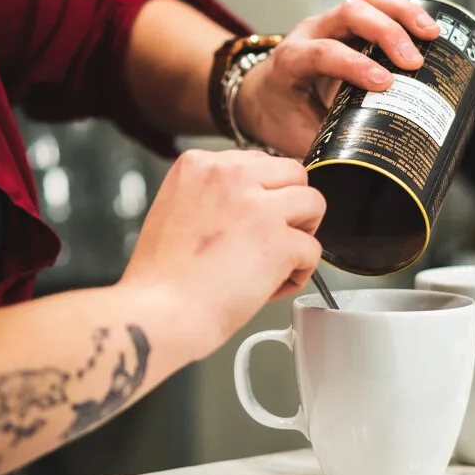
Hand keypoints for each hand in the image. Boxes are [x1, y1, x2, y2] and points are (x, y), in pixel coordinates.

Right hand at [122, 149, 324, 359]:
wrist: (160, 313)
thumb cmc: (163, 276)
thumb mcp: (175, 207)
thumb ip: (212, 193)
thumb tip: (252, 196)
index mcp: (201, 164)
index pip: (259, 161)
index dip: (264, 194)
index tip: (254, 218)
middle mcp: (230, 176)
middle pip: (293, 173)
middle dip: (291, 206)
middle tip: (273, 236)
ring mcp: (258, 207)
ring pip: (314, 203)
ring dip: (303, 232)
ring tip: (279, 259)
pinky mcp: (279, 242)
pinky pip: (313, 249)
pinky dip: (299, 272)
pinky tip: (272, 286)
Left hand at [234, 0, 439, 159]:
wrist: (260, 94)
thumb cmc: (280, 117)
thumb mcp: (298, 136)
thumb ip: (330, 146)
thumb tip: (366, 170)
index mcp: (291, 60)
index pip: (324, 53)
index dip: (354, 65)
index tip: (384, 83)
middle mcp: (310, 33)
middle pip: (349, 14)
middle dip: (386, 33)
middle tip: (415, 61)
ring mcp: (330, 22)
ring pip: (366, 1)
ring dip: (401, 14)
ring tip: (432, 33)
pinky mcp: (348, 22)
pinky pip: (376, 6)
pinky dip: (403, 12)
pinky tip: (427, 28)